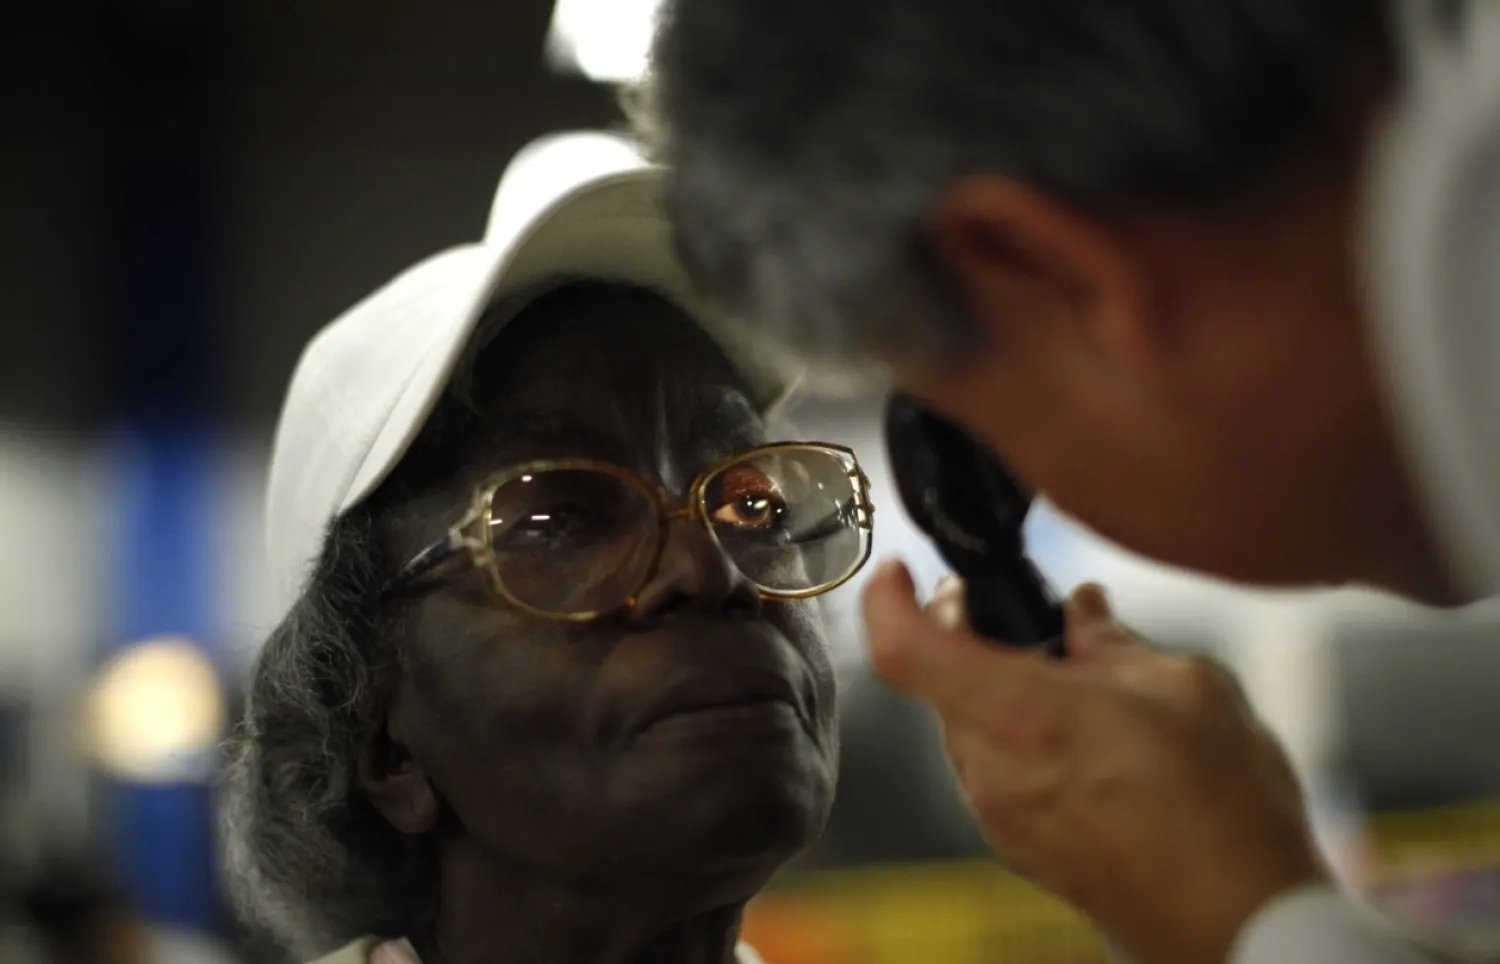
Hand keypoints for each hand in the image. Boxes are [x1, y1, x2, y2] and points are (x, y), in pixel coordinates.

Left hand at [863, 562, 1329, 963]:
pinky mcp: (1020, 849)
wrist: (1242, 924)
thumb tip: (1085, 614)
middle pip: (940, 686)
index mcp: (1023, 715)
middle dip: (969, 642)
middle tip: (1018, 618)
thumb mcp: (1186, 688)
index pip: (907, 650)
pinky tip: (1087, 742)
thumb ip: (1115, 642)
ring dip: (1002, 696)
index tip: (897, 575)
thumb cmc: (1222, 810)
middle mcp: (993, 770)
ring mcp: (1001, 817)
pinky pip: (997, 773)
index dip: (886, 601)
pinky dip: (1022, 742)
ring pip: (970, 730)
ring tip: (1077, 687)